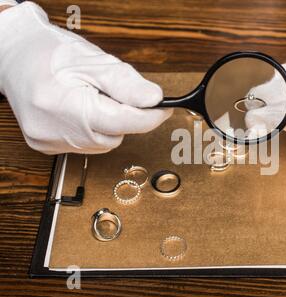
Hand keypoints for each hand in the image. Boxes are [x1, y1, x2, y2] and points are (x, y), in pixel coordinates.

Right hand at [0, 2, 171, 153]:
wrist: (13, 55)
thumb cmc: (49, 53)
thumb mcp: (93, 60)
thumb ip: (125, 83)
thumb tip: (153, 100)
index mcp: (64, 106)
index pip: (122, 122)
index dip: (149, 117)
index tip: (164, 108)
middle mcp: (53, 131)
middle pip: (114, 135)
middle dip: (124, 116)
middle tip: (115, 93)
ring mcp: (48, 142)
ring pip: (103, 143)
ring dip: (108, 123)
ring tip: (91, 97)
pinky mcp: (46, 147)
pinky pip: (87, 144)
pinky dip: (93, 129)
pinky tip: (80, 111)